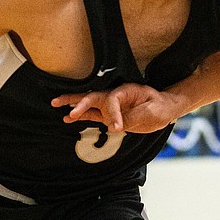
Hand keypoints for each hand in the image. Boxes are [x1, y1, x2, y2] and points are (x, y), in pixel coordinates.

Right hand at [51, 83, 179, 132]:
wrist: (164, 108)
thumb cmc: (160, 107)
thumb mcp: (152, 112)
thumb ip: (133, 117)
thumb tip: (116, 126)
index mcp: (125, 91)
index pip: (112, 101)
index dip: (112, 115)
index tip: (118, 128)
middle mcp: (114, 96)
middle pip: (92, 96)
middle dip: (78, 103)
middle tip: (66, 110)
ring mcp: (110, 105)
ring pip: (87, 103)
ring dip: (72, 105)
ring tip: (54, 104)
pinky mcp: (108, 114)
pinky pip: (91, 114)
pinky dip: (79, 116)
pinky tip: (66, 119)